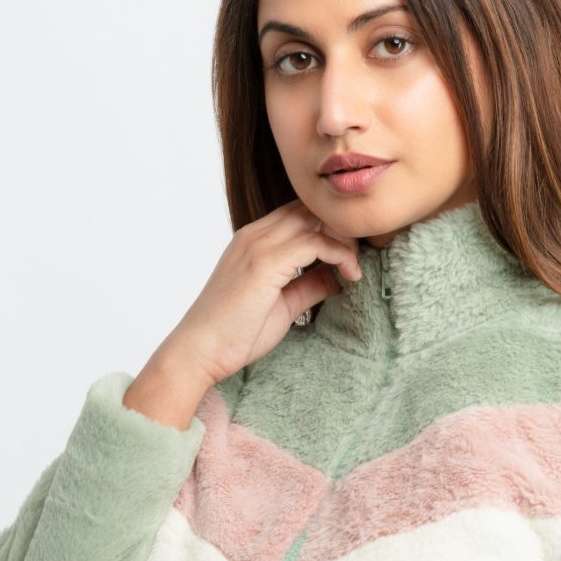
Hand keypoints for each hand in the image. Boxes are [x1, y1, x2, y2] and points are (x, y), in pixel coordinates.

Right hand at [159, 199, 362, 386]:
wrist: (200, 351)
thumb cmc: (235, 334)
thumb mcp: (282, 305)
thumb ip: (308, 286)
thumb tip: (336, 277)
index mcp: (254, 241)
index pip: (299, 214)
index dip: (330, 228)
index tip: (351, 255)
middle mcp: (255, 235)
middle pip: (309, 209)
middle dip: (341, 229)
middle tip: (359, 258)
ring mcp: (258, 246)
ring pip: (314, 220)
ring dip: (344, 239)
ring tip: (355, 267)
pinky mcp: (265, 263)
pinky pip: (315, 243)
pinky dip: (340, 255)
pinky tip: (350, 276)